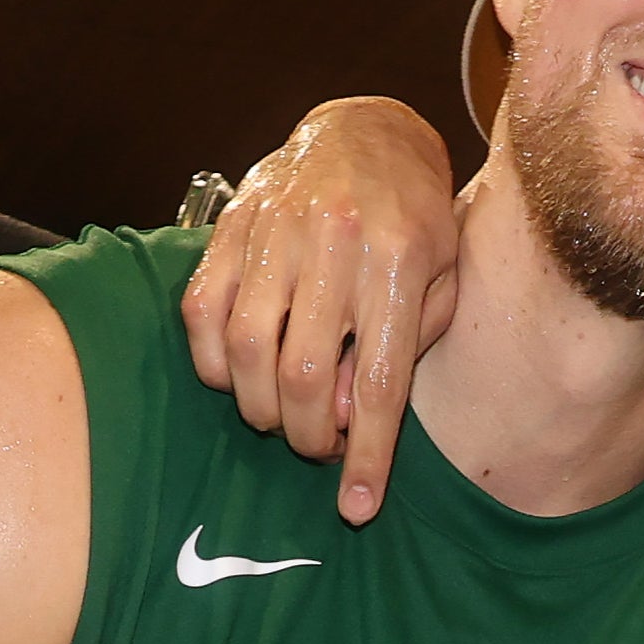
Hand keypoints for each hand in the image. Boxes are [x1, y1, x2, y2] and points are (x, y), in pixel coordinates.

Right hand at [181, 99, 463, 524]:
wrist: (368, 133)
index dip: (366, 455)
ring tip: (281, 414)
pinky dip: (212, 362)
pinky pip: (202, 313)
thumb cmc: (416, 220)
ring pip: (245, 350)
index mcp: (400, 261)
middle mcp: (335, 243)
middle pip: (303, 376)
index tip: (356, 510)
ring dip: (259, 406)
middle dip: (305, 436)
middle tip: (317, 446)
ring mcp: (276, 231)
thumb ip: (404, 350)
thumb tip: (341, 418)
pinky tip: (238, 376)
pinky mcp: (231, 226)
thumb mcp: (441, 280)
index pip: (379, 383)